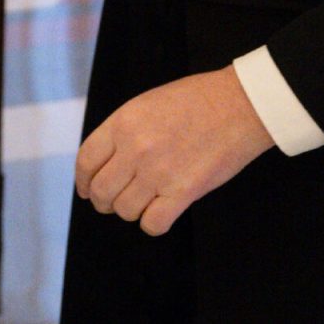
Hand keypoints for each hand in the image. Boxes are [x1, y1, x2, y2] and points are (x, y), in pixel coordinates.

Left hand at [72, 67, 274, 235]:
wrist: (239, 105)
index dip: (83, 180)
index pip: (86, 161)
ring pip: (125, 210)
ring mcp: (159, 172)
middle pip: (102, 191)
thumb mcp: (146, 104)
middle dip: (103, 201)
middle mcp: (135, 149)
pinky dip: (152, 223)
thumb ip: (122, 131)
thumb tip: (106, 160)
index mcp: (122, 123)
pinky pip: (153, 223)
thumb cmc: (196, 100)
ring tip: (141, 203)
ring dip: (130, 211)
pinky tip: (160, 213)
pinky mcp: (185, 192)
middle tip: (113, 201)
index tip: (87, 189)